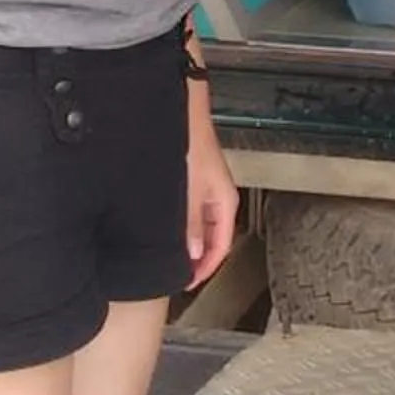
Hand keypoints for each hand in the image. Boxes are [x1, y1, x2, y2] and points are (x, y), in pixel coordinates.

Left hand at [184, 102, 238, 286]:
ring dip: (190, 244)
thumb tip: (190, 253)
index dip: (205, 269)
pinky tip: (169, 229)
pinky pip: (194, 214)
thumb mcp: (189, 189)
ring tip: (172, 258)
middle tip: (178, 276)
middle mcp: (219, 199)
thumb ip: (190, 223)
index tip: (187, 283)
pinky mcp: (196, 181)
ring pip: (203, 227)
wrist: (185, 112)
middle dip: (197, 260)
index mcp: (225, 203)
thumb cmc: (192, 142)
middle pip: (213, 239)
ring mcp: (208, 190)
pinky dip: (185, 227)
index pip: (220, 247)